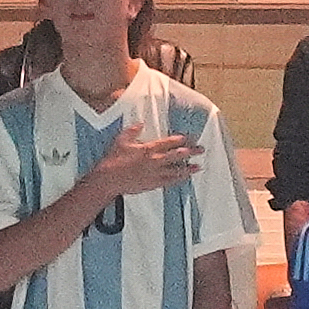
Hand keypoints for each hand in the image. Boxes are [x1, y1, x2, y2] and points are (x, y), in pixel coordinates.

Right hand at [85, 125, 202, 197]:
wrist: (108, 179)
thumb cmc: (113, 160)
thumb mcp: (121, 141)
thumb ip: (132, 131)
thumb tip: (140, 124)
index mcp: (147, 149)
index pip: (167, 143)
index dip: (178, 140)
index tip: (186, 138)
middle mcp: (154, 161)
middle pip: (176, 156)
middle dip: (190, 152)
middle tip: (200, 150)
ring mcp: (155, 174)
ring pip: (175, 170)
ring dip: (188, 168)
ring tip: (197, 167)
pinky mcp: (152, 184)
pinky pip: (169, 182)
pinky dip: (178, 180)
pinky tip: (184, 179)